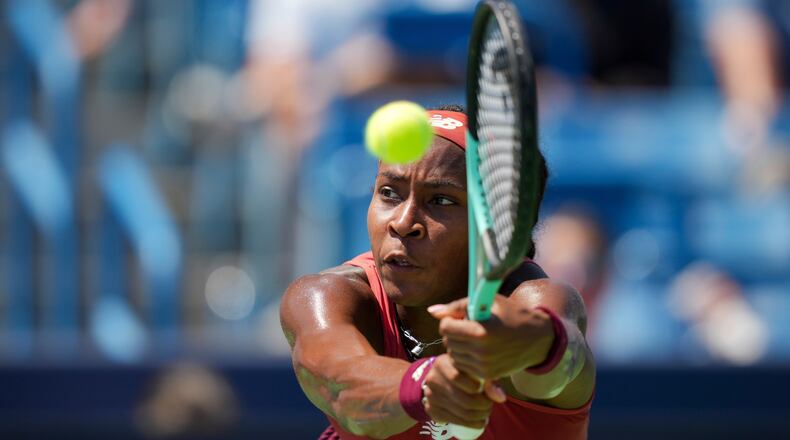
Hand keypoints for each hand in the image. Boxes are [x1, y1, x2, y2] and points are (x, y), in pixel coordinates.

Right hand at [422, 354, 505, 427]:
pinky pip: (454, 421)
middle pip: (463, 399)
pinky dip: (471, 424)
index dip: (476, 387)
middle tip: (489, 405)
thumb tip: (501, 398)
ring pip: (461, 413)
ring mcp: (430, 396)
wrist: (442, 379)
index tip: (484, 389)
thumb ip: (489, 379)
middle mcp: (432, 379)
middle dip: (483, 406)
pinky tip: (478, 421)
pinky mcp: (431, 409)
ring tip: (486, 412)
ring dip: (479, 416)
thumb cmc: (463, 371)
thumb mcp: (474, 368)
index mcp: (442, 363)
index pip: (457, 378)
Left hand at [429, 295, 553, 379]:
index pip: (445, 327)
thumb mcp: (487, 303)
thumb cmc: (510, 314)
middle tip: (468, 327)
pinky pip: (463, 366)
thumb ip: (457, 306)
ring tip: (474, 338)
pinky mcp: (487, 375)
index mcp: (480, 330)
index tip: (460, 317)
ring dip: (458, 346)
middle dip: (454, 333)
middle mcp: (481, 351)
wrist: (538, 339)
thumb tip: (431, 311)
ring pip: (453, 355)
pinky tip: (478, 349)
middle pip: (448, 342)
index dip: (450, 320)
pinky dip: (466, 358)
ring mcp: (484, 366)